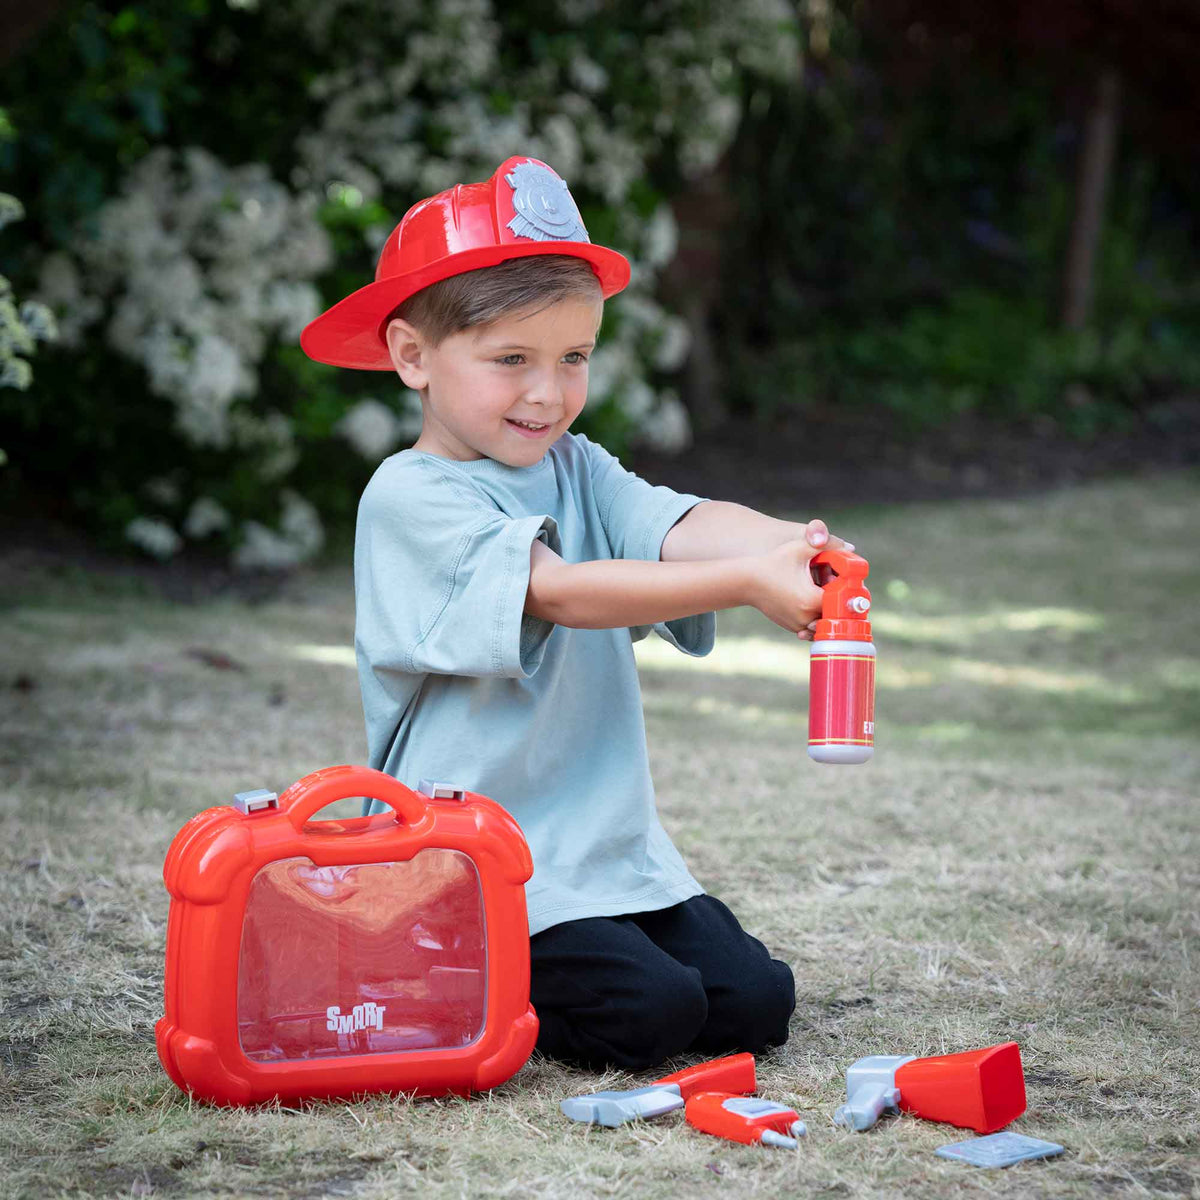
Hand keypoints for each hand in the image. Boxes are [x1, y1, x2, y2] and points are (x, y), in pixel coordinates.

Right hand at [752, 519, 857, 639]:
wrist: (746, 581)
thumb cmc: (773, 563)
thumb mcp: (800, 549)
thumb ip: (827, 544)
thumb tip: (849, 548)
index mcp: (812, 599)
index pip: (842, 600)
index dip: (848, 590)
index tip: (849, 582)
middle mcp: (807, 617)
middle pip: (836, 613)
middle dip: (840, 601)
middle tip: (842, 588)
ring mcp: (799, 625)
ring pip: (826, 622)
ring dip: (829, 612)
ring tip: (829, 596)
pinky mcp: (792, 627)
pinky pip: (813, 626)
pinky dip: (817, 617)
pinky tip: (815, 602)